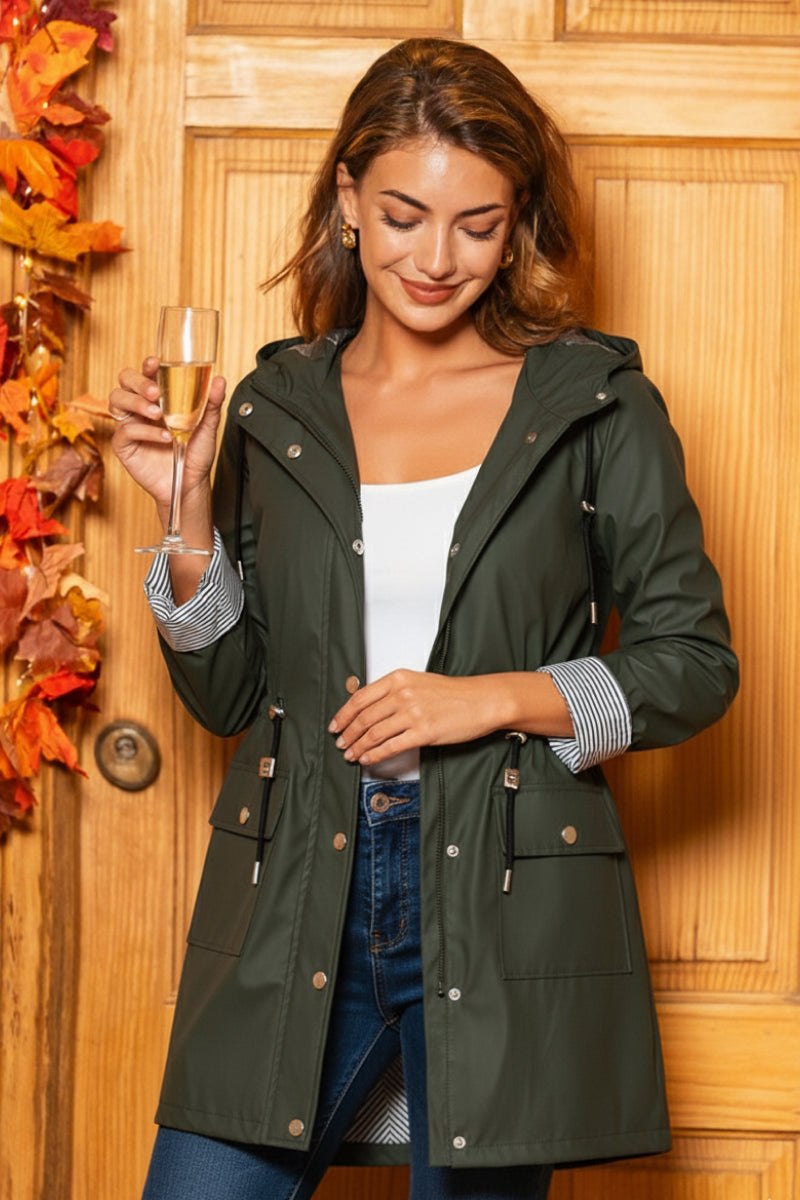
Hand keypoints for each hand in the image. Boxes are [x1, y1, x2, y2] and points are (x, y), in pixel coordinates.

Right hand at [108, 357, 225, 520]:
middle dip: (138, 382)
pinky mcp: (124, 444)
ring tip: (158, 414)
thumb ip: (211, 403)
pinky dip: (146, 431)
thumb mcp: (207, 427)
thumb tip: (219, 380)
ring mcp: (130, 424)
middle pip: (124, 381)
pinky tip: (164, 438)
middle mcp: (140, 407)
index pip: (146, 373)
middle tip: (156, 393)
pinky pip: (126, 430)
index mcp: (158, 398)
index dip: (147, 365)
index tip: (156, 363)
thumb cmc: (195, 453)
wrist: (190, 483)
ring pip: (116, 400)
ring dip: (136, 402)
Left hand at [328, 670, 511, 766]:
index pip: (360, 698)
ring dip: (358, 746)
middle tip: (341, 743)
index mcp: (399, 679)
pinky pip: (391, 746)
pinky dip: (374, 755)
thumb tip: (368, 707)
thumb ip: (393, 691)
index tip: (336, 725)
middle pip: (364, 717)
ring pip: (374, 733)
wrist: (481, 700)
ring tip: (351, 754)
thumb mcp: (418, 682)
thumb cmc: (453, 693)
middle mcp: (403, 694)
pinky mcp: (423, 732)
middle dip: (348, 734)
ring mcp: (413, 713)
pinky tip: (367, 759)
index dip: (343, 715)